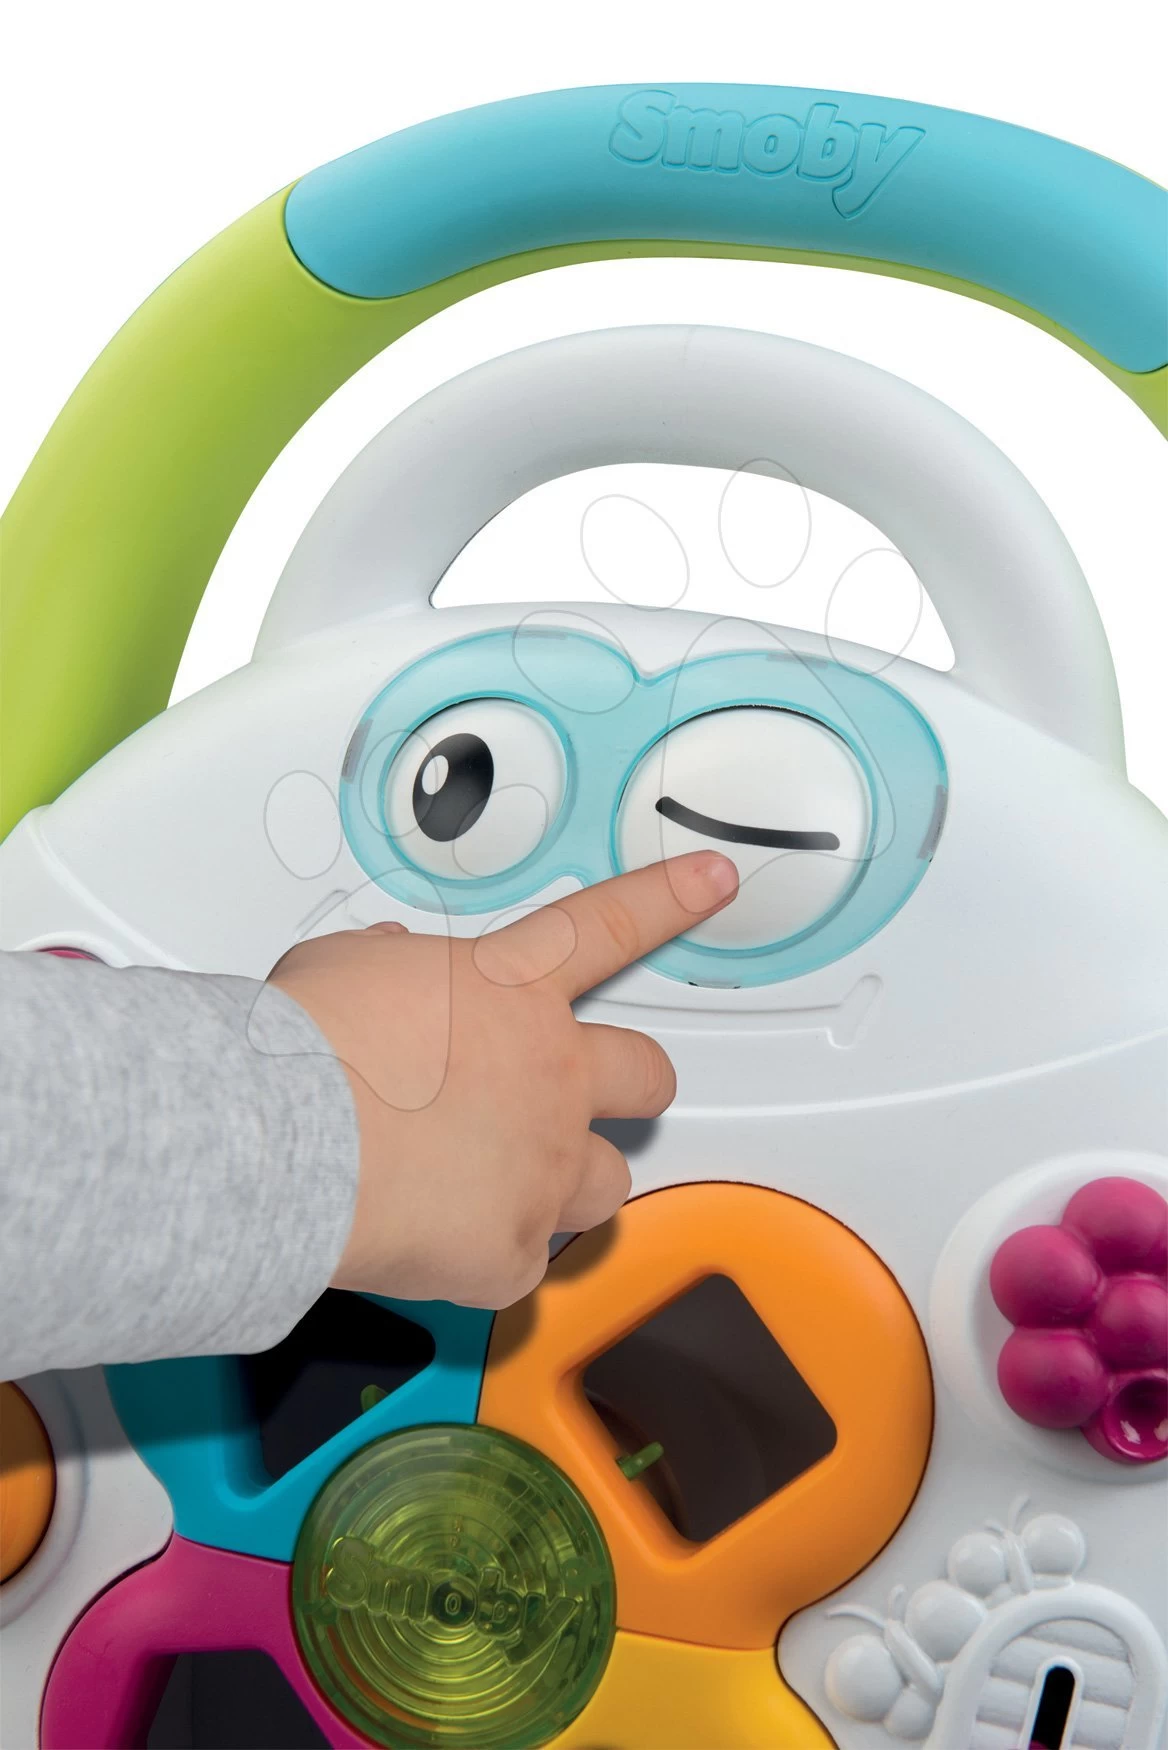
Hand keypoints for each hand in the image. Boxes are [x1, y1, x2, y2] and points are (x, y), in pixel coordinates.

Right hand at [268, 852, 737, 1307]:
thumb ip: (385, 963)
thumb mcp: (342, 965)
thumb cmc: (302, 1050)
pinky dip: (491, 1257)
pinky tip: (441, 1242)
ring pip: (608, 1182)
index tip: (711, 884)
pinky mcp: (513, 1249)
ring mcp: (543, 1164)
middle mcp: (550, 1071)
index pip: (611, 924)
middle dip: (633, 1084)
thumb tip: (390, 964)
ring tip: (506, 1185)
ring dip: (570, 1183)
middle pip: (647, 1073)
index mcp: (510, 986)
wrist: (283, 1141)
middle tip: (589, 1095)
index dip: (669, 899)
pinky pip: (525, 1262)